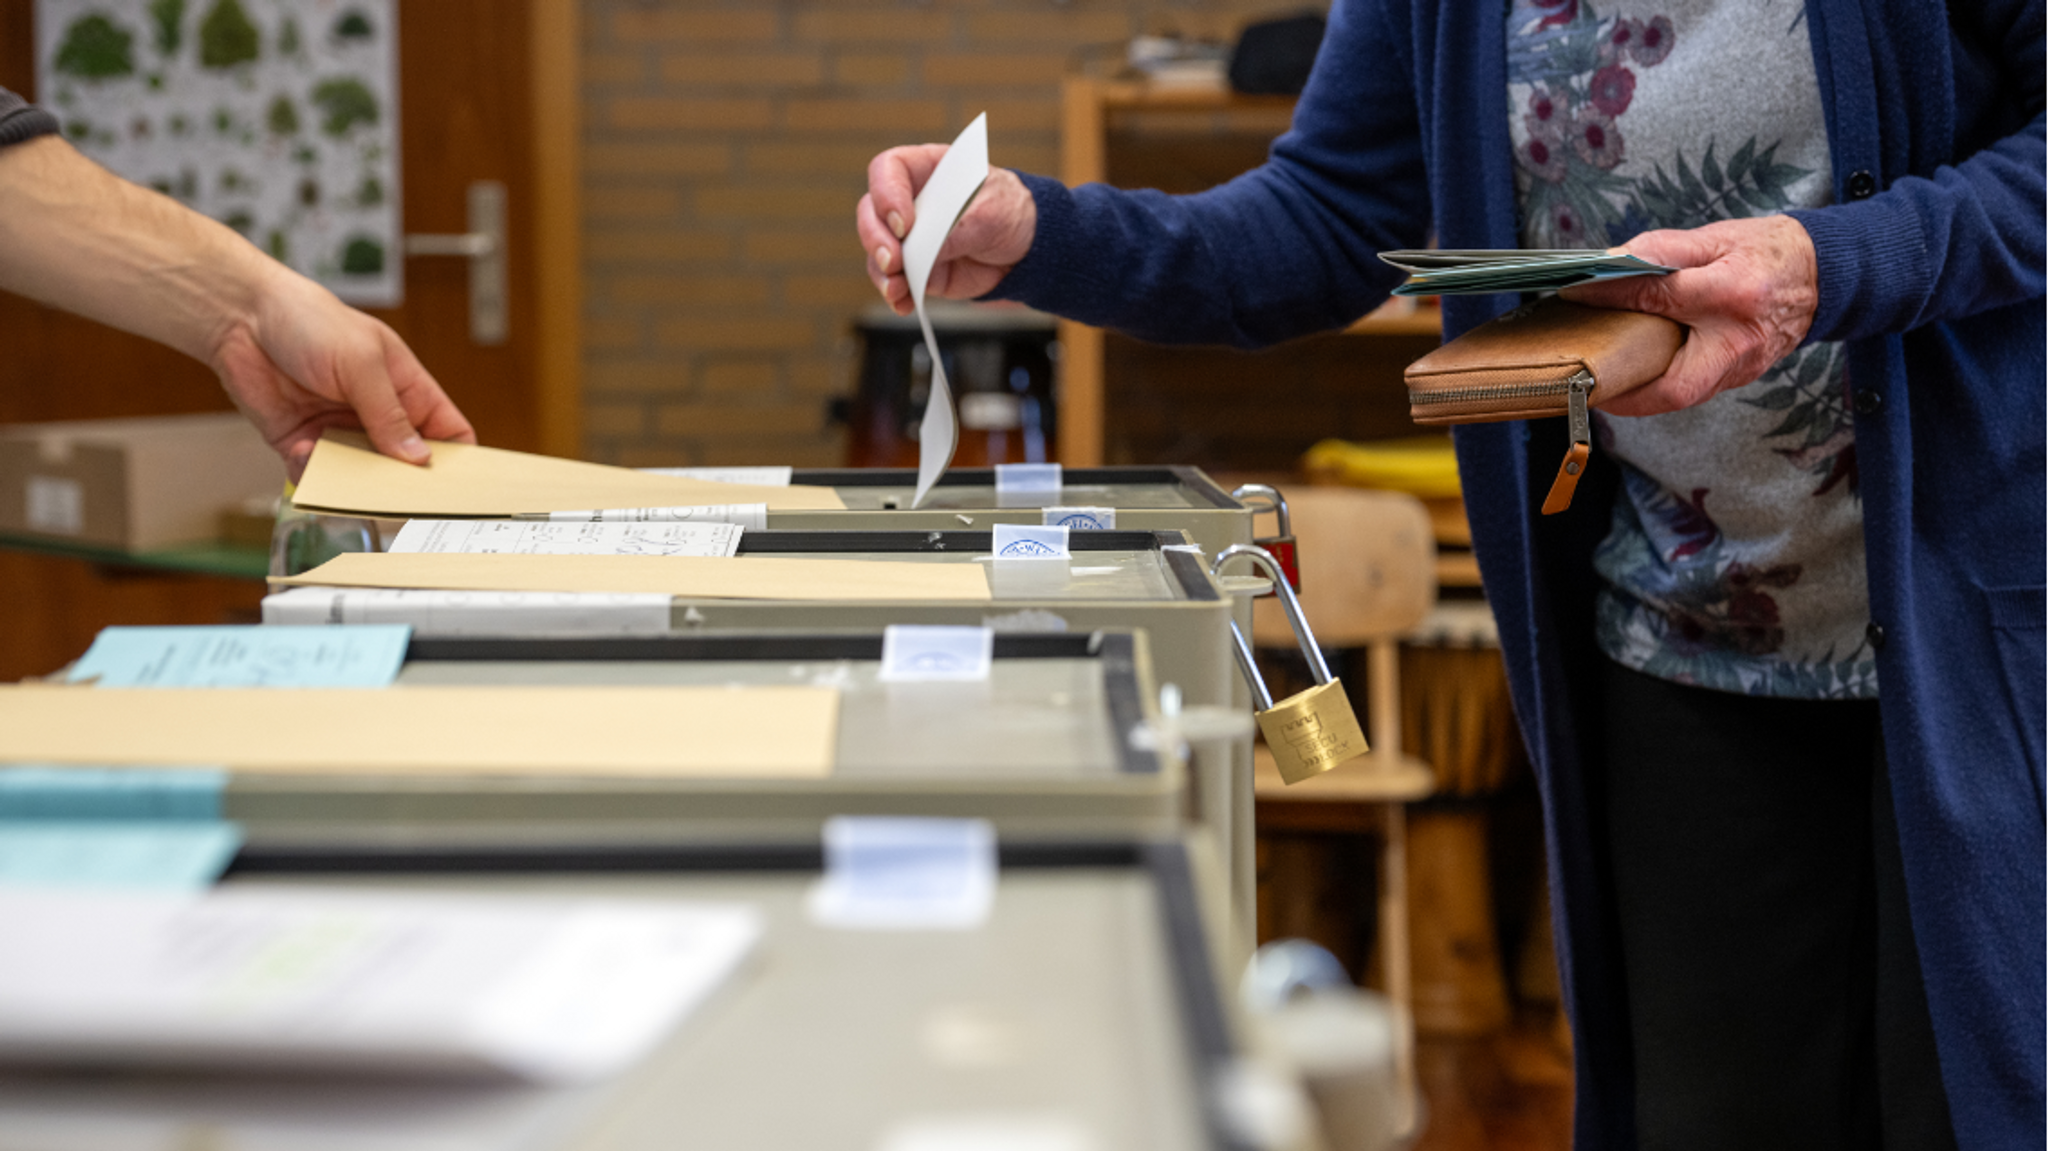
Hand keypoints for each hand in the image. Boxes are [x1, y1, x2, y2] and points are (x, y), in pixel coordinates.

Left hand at [209, 264, 475, 480]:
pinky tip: (303, 452)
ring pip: (361, 478)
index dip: (457, 461)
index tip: (455, 487)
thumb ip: (389, 414)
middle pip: (406, 466)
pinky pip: (316, 475)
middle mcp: (377, 415)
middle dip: (402, 483)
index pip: (449, 433)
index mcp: (407, 390)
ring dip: (353, 483)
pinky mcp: (302, 443)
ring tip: (344, 479)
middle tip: (397, 498)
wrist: (240, 317)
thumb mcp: (362, 363)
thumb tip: (419, 458)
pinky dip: (312, 475)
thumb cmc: (309, 321)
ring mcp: (340, 431)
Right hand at [857, 144, 1036, 314]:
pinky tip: (904, 303)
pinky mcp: (917, 267)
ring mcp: (911, 237)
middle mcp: (910, 201)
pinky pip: (895, 280)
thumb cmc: (1009, 212)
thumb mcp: (989, 214)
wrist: (1027, 247)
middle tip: (893, 260)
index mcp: (927, 170)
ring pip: (877, 251)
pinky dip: (896, 294)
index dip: (886, 193)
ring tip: (897, 288)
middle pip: (871, 212)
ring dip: (882, 272)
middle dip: (876, 238)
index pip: (888, 169)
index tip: (903, 222)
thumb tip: (924, 252)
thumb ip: (956, 230)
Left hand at [1559, 215, 1818, 416]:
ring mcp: (1743, 366)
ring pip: (1682, 396)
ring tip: (1601, 377)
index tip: (1577, 293)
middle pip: (1676, 385)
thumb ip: (1661, 250)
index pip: (1661, 298)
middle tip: (1585, 380)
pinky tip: (1634, 373)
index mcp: (1734, 293)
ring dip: (1638, 394)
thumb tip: (1608, 264)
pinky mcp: (1741, 377)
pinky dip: (1659, 386)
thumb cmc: (1766, 252)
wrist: (1822, 274)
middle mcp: (1740, 339)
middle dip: (1626, 392)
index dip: (1613, 295)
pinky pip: (1693, 391)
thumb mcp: (1714, 238)